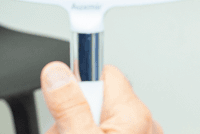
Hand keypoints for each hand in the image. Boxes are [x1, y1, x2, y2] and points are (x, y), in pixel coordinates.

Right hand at [41, 61, 162, 133]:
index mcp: (134, 113)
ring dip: (80, 126)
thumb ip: (69, 106)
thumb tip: (56, 72)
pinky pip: (106, 129)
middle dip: (74, 112)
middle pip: (98, 97)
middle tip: (64, 131)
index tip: (59, 81)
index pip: (103, 72)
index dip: (78, 83)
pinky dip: (90, 133)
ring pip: (99, 117)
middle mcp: (143, 122)